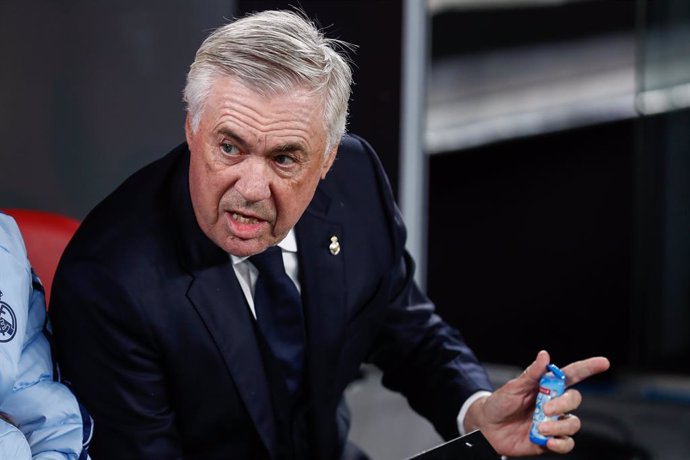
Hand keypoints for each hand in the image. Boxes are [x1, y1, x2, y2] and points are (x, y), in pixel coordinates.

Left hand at [465, 350, 609, 456]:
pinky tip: (548, 441)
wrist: (487, 427)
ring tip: (540, 426)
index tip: (603, 362)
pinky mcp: (550, 440)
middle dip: (564, 404)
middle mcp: (554, 404)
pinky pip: (566, 443)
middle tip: (545, 408)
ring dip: (559, 425)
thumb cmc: (500, 403)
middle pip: (575, 400)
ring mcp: (553, 422)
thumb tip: (545, 355)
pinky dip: (560, 443)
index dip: (588, 368)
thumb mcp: (513, 387)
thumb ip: (531, 373)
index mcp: (547, 387)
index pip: (572, 375)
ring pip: (573, 423)